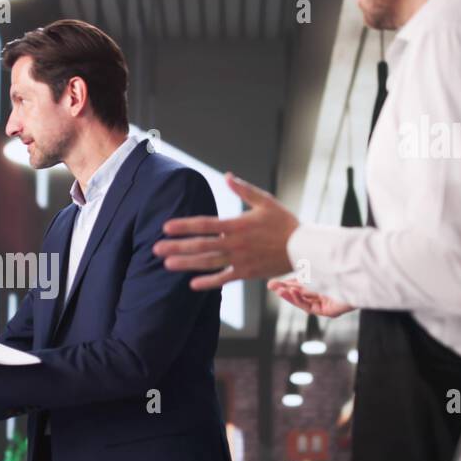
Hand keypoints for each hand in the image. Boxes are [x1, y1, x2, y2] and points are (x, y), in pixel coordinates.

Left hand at [153, 173, 298, 289]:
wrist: (304, 248)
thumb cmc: (284, 222)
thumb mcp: (265, 201)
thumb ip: (244, 189)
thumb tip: (227, 175)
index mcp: (237, 224)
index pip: (205, 224)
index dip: (184, 226)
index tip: (166, 227)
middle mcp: (235, 243)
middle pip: (200, 245)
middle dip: (177, 247)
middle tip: (155, 249)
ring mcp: (240, 260)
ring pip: (208, 263)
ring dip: (186, 264)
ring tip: (166, 265)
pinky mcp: (246, 273)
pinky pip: (223, 279)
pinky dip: (208, 282)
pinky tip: (192, 284)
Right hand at [267, 278, 354, 317]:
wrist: (360, 273)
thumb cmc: (342, 268)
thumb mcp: (318, 270)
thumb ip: (304, 274)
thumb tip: (288, 274)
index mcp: (324, 283)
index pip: (303, 286)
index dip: (289, 284)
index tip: (275, 282)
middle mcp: (326, 294)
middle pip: (301, 294)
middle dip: (285, 290)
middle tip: (271, 286)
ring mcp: (328, 303)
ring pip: (303, 302)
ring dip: (289, 295)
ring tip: (278, 290)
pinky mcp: (330, 311)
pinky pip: (311, 307)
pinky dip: (300, 300)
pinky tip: (292, 292)